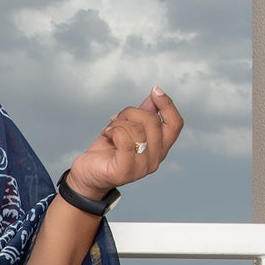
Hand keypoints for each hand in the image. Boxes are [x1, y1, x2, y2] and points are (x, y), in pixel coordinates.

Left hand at [65, 87, 182, 200]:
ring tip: (110, 129)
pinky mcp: (125, 172)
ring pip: (137, 129)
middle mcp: (155, 159)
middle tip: (117, 118)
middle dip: (131, 112)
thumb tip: (155, 95)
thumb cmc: (107, 151)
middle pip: (152, 121)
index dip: (168, 105)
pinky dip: (112, 130)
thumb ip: (144, 113)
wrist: (88, 174)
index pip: (175, 124)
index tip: (155, 91)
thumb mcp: (128, 127)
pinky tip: (106, 133)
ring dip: (119, 122)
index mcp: (160, 148)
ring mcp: (141, 168)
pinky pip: (124, 140)